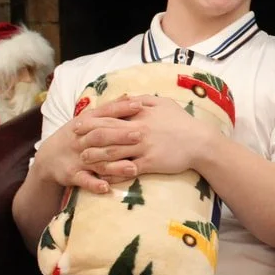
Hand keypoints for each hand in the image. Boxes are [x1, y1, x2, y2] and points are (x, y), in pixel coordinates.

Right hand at [36, 96, 142, 191]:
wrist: (48, 158)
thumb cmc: (76, 136)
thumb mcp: (88, 120)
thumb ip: (109, 110)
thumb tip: (130, 95)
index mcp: (86, 123)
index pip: (104, 114)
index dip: (121, 109)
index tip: (140, 105)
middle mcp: (81, 139)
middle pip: (100, 136)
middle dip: (120, 135)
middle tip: (140, 135)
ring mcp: (77, 158)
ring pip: (96, 160)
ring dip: (115, 166)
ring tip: (133, 168)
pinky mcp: (72, 175)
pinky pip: (84, 180)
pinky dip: (94, 184)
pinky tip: (106, 188)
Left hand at [75, 95, 214, 177]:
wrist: (200, 142)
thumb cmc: (182, 122)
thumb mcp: (163, 103)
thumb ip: (143, 99)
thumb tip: (126, 98)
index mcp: (140, 115)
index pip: (110, 116)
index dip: (92, 120)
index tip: (79, 124)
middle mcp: (138, 130)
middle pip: (106, 134)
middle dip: (88, 139)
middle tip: (74, 143)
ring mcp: (143, 147)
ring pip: (112, 153)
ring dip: (95, 157)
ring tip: (83, 160)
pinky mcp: (149, 163)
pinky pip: (126, 169)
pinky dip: (112, 173)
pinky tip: (102, 176)